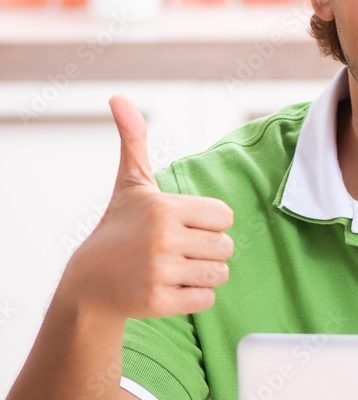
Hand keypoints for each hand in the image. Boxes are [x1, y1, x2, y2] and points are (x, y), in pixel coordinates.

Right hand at [63, 96, 233, 319]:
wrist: (90, 281)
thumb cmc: (120, 227)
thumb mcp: (130, 184)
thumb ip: (134, 141)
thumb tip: (119, 97)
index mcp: (164, 207)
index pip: (224, 217)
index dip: (208, 224)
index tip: (183, 226)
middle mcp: (163, 238)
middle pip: (225, 247)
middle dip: (207, 251)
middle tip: (176, 251)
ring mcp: (160, 272)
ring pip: (219, 274)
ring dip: (203, 275)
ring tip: (174, 269)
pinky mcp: (158, 302)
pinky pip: (205, 300)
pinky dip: (193, 298)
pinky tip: (168, 288)